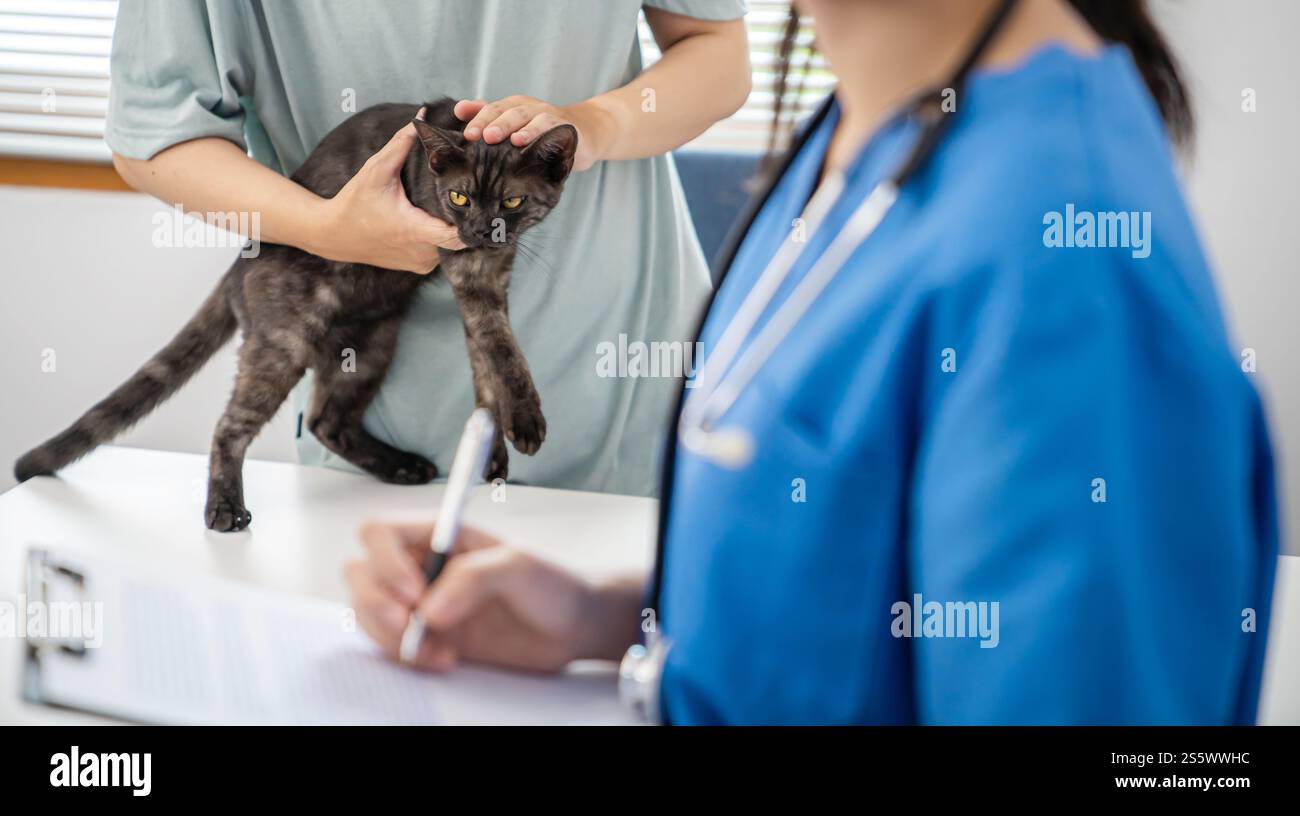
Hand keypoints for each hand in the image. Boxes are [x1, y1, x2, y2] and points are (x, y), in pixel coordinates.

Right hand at [312, 124, 464, 272]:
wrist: (333, 234)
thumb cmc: (355, 201)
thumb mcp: (376, 169)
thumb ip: (401, 143)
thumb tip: (422, 116)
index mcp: (416, 230)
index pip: (459, 234)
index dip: (473, 217)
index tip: (479, 198)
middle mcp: (424, 253)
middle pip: (460, 236)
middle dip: (465, 215)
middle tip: (471, 193)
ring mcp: (422, 263)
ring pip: (452, 244)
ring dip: (453, 226)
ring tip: (456, 204)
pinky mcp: (420, 267)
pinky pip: (441, 252)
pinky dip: (441, 236)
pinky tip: (438, 218)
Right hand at [345, 521, 641, 672]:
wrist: (574, 626)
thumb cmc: (554, 583)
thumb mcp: (519, 567)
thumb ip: (473, 578)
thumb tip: (428, 609)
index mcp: (440, 534)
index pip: (380, 532)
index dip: (384, 561)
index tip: (415, 590)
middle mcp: (423, 565)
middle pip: (360, 572)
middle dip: (375, 602)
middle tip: (411, 624)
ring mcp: (423, 602)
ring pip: (368, 612)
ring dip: (390, 636)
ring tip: (435, 648)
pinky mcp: (430, 636)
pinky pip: (391, 645)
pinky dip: (407, 657)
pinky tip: (445, 659)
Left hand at [454, 96, 615, 172]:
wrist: (586, 135)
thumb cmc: (544, 135)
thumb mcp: (516, 129)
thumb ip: (489, 118)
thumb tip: (459, 109)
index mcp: (514, 107)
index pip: (491, 110)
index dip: (477, 120)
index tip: (464, 134)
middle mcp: (528, 107)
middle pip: (504, 112)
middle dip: (488, 123)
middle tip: (473, 136)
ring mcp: (547, 114)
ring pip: (524, 117)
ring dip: (507, 126)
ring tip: (492, 137)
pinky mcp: (564, 125)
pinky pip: (547, 126)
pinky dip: (534, 132)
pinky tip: (521, 141)